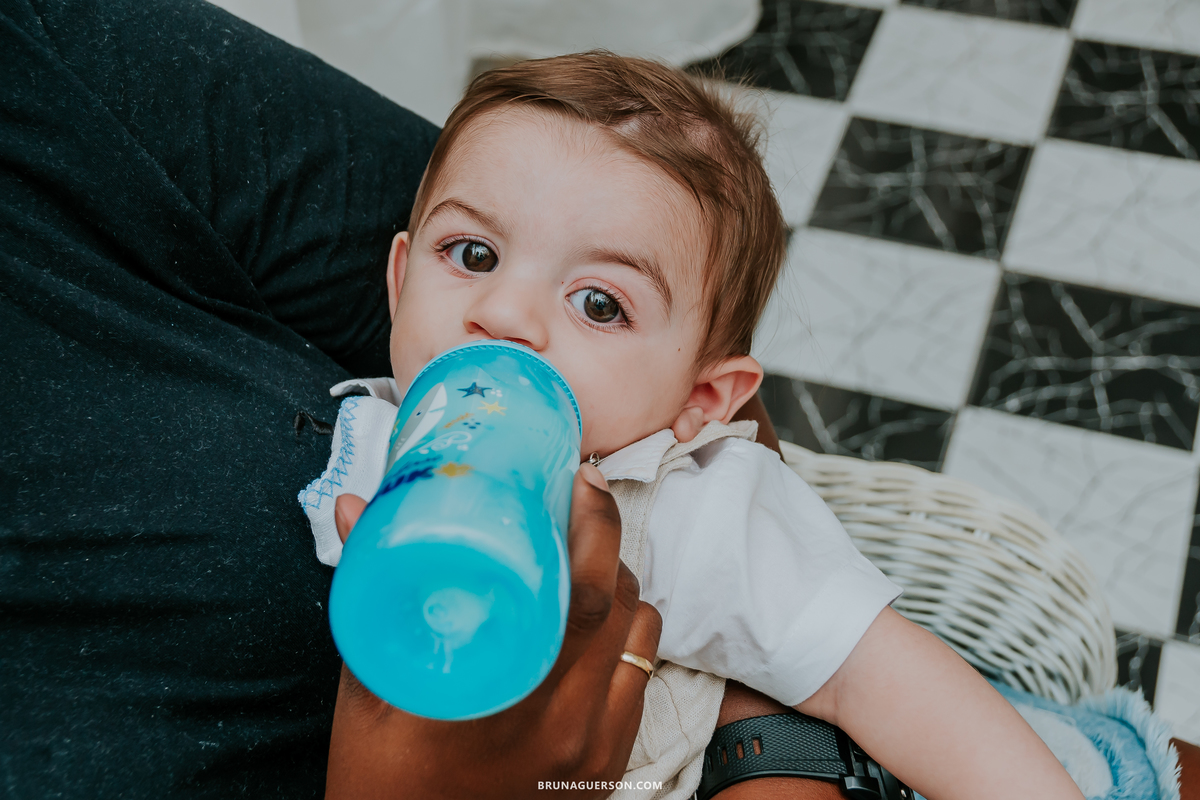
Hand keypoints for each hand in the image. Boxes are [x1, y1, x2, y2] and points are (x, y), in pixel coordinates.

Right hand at [325, 464, 661, 798]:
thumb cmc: (379, 778)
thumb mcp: (366, 689)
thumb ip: (369, 593)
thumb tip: (354, 508)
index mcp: (503, 701)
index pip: (578, 598)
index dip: (593, 529)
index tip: (583, 480)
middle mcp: (563, 727)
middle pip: (619, 608)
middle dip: (609, 543)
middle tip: (583, 505)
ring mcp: (592, 752)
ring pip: (640, 640)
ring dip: (623, 591)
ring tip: (585, 567)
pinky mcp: (606, 770)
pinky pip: (640, 681)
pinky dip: (627, 640)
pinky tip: (592, 627)